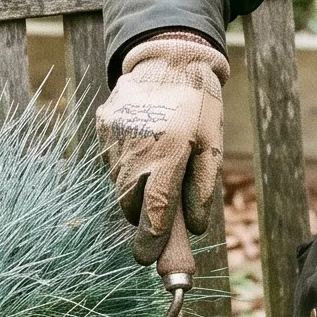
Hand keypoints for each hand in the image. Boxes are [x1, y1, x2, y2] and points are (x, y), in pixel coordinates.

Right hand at [96, 32, 227, 261]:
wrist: (170, 56)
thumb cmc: (199, 103)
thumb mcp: (213, 145)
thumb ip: (202, 188)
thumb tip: (195, 227)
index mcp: (168, 153)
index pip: (155, 210)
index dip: (152, 240)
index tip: (148, 260)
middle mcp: (136, 148)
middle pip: (131, 203)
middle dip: (143, 217)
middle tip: (158, 217)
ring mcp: (115, 138)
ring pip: (120, 184)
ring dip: (136, 190)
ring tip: (156, 169)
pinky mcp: (103, 127)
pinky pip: (113, 161)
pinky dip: (127, 167)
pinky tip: (143, 149)